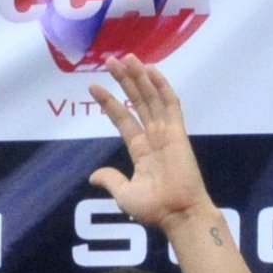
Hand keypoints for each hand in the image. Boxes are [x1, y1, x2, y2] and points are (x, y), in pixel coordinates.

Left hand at [84, 54, 215, 232]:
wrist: (177, 214)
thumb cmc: (155, 209)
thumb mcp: (125, 194)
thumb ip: (111, 180)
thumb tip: (94, 176)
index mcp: (141, 149)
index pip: (123, 117)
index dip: (109, 101)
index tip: (93, 87)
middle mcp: (153, 135)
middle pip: (137, 100)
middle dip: (124, 80)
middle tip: (110, 60)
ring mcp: (167, 131)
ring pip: (151, 97)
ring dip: (139, 77)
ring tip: (126, 58)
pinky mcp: (178, 131)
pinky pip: (170, 103)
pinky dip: (161, 85)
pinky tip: (150, 70)